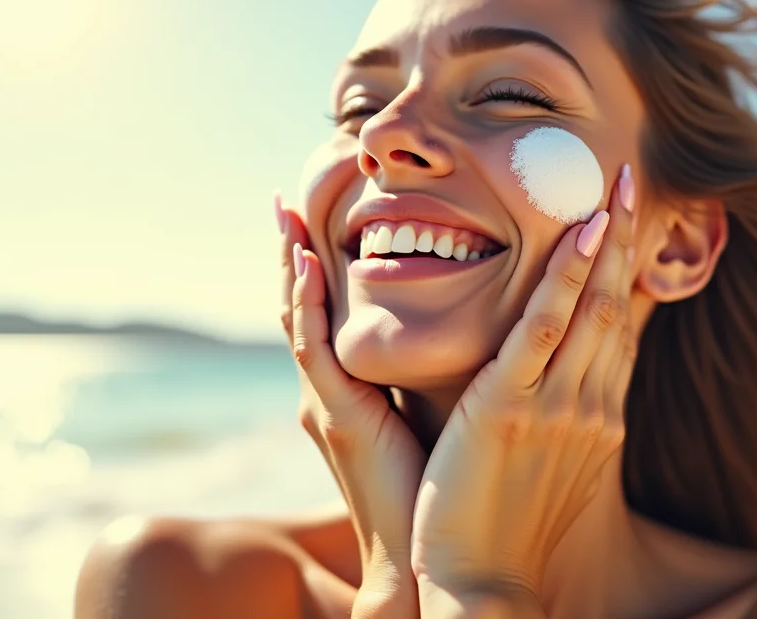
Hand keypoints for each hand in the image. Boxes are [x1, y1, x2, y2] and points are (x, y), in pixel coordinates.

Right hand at [277, 194, 425, 618]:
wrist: (425, 558)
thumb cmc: (438, 491)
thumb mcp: (431, 418)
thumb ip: (431, 378)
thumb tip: (473, 338)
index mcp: (355, 388)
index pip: (332, 313)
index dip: (322, 266)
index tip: (316, 217)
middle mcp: (332, 389)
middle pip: (305, 307)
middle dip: (291, 252)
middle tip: (284, 199)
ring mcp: (326, 401)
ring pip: (300, 318)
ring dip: (288, 263)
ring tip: (283, 212)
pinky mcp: (334, 415)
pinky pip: (312, 349)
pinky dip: (305, 304)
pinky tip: (303, 264)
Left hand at [409, 166, 638, 613]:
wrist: (483, 583)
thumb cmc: (507, 528)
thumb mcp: (554, 468)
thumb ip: (568, 419)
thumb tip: (576, 386)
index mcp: (600, 418)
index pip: (622, 328)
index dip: (629, 271)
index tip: (632, 224)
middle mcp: (592, 406)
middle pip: (618, 307)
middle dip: (628, 241)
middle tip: (633, 180)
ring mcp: (557, 405)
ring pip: (591, 309)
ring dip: (607, 242)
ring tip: (615, 186)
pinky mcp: (511, 408)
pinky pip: (543, 329)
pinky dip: (566, 279)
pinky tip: (581, 235)